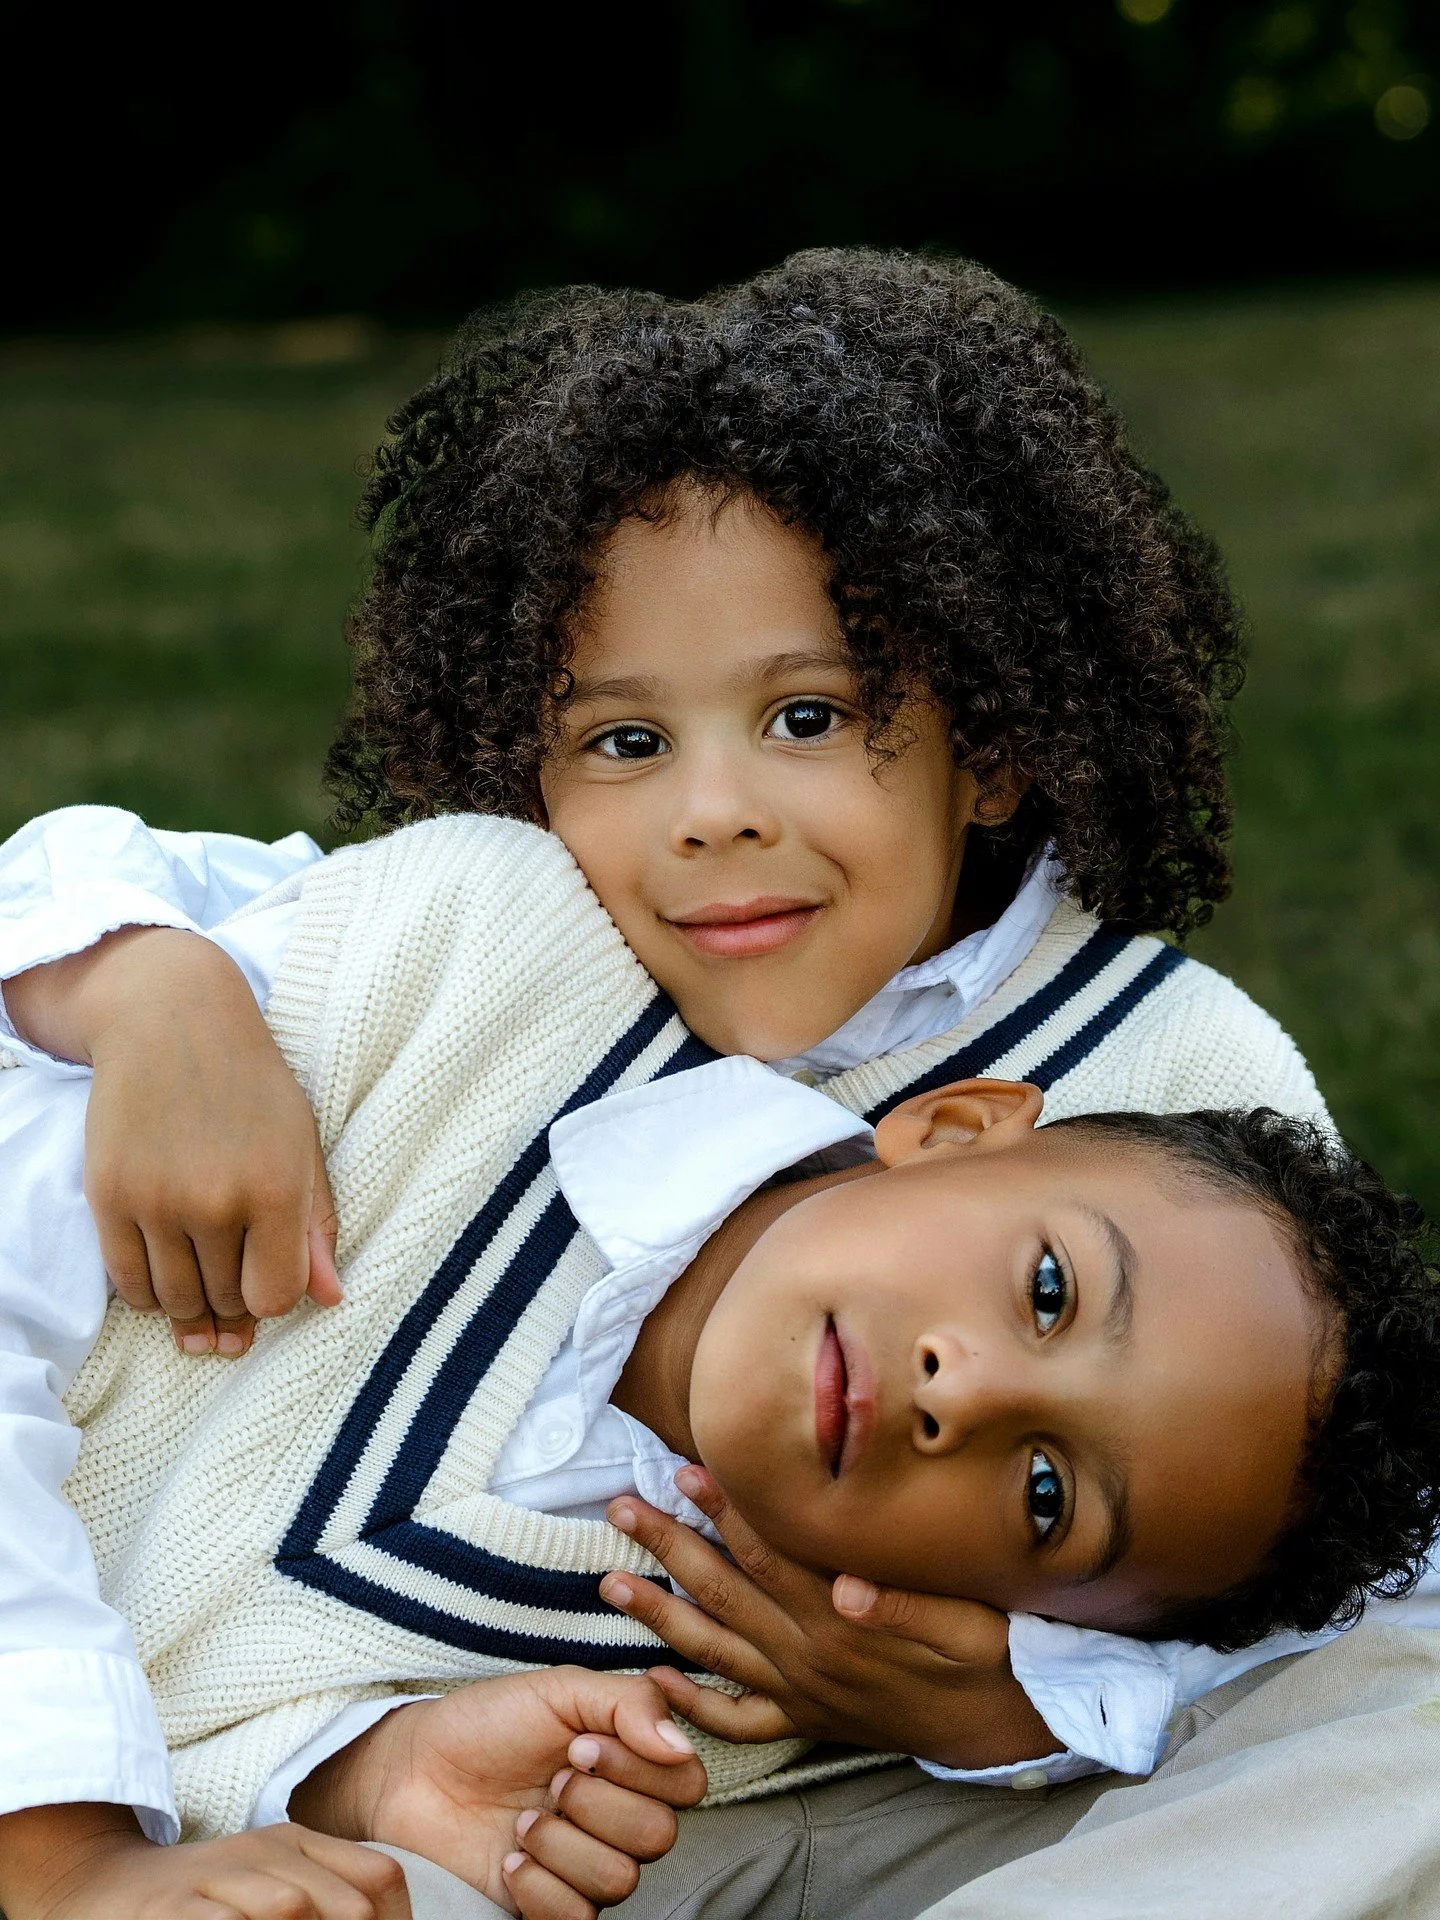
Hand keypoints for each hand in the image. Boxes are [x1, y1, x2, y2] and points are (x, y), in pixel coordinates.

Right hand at [0, 1802, 409, 1919]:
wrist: (106, 1887)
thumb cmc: (208, 1899)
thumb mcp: (275, 1886)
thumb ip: (328, 1902)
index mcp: (300, 1844)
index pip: (379, 1879)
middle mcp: (266, 1853)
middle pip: (347, 1904)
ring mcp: (219, 1877)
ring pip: (293, 1908)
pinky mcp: (173, 1910)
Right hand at [8, 926, 340, 1355]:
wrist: (171, 1021)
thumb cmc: (251, 1084)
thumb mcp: (301, 1144)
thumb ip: (317, 1226)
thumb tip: (329, 1300)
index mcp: (277, 1188)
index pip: (274, 1297)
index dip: (273, 1297)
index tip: (268, 1275)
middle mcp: (216, 1200)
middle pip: (226, 1301)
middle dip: (233, 1302)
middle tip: (232, 1280)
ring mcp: (157, 1201)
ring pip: (176, 1301)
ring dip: (192, 1306)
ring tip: (203, 1287)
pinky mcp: (109, 1197)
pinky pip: (129, 1284)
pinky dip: (150, 1295)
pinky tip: (166, 1279)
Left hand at [291, 1668, 707, 1917]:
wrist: (413, 1771)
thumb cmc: (487, 1723)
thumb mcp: (558, 1690)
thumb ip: (628, 1703)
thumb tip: (679, 1745)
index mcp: (630, 1763)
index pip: (686, 1784)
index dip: (639, 1768)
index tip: (580, 1744)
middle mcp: (617, 1818)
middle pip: (658, 1836)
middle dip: (595, 1803)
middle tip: (551, 1779)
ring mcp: (583, 1866)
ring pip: (619, 1879)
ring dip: (561, 1843)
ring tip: (521, 1819)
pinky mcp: (548, 1907)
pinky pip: (577, 1917)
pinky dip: (539, 1886)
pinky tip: (508, 1859)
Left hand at [600, 1469, 1057, 1770]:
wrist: (1001, 1725)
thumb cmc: (987, 1653)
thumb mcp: (965, 1621)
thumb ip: (903, 1603)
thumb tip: (850, 1582)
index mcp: (841, 1618)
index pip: (768, 1552)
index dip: (723, 1509)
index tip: (681, 1471)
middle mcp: (809, 1653)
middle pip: (723, 1591)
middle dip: (667, 1545)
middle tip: (620, 1508)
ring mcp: (801, 1690)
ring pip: (714, 1648)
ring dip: (658, 1614)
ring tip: (609, 1584)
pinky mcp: (805, 1719)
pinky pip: (738, 1719)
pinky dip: (693, 1704)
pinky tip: (656, 1681)